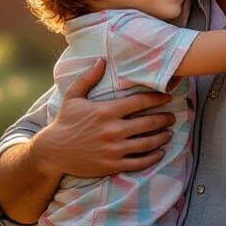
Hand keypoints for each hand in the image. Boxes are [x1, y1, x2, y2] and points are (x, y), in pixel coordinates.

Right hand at [39, 58, 176, 177]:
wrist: (52, 151)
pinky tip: (160, 152)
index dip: (158, 98)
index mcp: (106, 111)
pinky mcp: (112, 166)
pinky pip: (139, 162)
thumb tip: (102, 59)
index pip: (140, 102)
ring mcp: (114, 150)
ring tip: (169, 132)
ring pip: (147, 143)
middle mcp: (113, 130)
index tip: (168, 97)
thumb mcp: (73, 96)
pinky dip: (153, 157)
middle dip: (164, 118)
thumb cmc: (64, 121)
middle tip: (173, 116)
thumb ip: (89, 77)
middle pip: (148, 123)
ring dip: (162, 137)